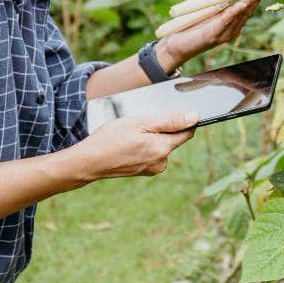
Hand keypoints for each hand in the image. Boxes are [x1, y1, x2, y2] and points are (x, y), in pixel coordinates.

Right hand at [79, 111, 197, 178]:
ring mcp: (151, 168)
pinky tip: (128, 142)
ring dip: (151, 137)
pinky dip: (143, 146)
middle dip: (163, 128)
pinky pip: (150, 153)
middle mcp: (161, 162)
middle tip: (142, 122)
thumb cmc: (112, 139)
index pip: (187, 133)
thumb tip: (194, 117)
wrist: (89, 161)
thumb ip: (170, 121)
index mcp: (163, 149)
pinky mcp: (142, 171)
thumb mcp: (141, 123)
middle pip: (172, 139)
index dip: (185, 120)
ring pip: (160, 146)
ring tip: (131, 133)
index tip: (175, 111)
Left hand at [156, 0, 272, 68]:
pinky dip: (233, 13)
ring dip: (248, 4)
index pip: (246, 2)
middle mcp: (232, 25)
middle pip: (248, 9)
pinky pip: (226, 23)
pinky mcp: (214, 36)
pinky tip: (240, 6)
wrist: (173, 40)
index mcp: (231, 15)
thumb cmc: (188, 20)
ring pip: (240, 16)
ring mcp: (225, 32)